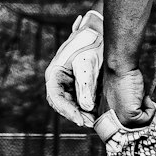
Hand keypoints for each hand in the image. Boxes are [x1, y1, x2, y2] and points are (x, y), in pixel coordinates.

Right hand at [45, 10, 102, 127]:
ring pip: (73, 104)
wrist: (100, 31)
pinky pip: (82, 100)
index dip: (67, 111)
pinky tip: (99, 113)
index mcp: (54, 74)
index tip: (80, 120)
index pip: (56, 98)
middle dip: (76, 115)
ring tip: (96, 122)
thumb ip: (85, 85)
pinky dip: (89, 108)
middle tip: (90, 124)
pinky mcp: (80, 85)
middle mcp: (59, 81)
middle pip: (63, 104)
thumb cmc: (90, 43)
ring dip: (83, 114)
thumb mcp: (87, 63)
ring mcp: (69, 84)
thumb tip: (86, 108)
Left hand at [102, 68, 154, 128]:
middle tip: (141, 101)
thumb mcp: (121, 99)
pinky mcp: (129, 117)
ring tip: (140, 97)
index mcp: (105, 118)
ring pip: (142, 125)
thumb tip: (139, 119)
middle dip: (141, 115)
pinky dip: (150, 108)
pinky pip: (147, 119)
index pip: (120, 131)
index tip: (137, 111)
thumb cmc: (121, 79)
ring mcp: (120, 121)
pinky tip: (143, 97)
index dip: (132, 122)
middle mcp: (110, 122)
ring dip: (146, 110)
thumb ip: (125, 110)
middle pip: (133, 129)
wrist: (120, 68)